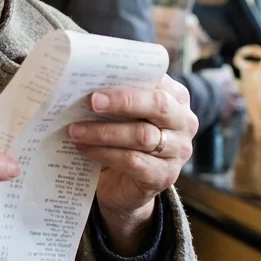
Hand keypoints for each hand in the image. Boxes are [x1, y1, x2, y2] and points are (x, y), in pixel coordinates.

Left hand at [67, 75, 197, 254]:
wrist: (125, 184)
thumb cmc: (123, 137)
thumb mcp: (123, 113)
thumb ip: (116, 94)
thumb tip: (85, 80)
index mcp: (177, 97)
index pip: (158, 80)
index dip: (132, 76)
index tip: (103, 75)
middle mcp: (184, 122)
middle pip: (157, 105)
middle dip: (122, 101)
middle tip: (92, 101)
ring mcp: (178, 151)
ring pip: (141, 135)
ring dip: (104, 132)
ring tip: (76, 130)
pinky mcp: (164, 176)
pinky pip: (133, 161)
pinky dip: (105, 153)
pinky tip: (84, 149)